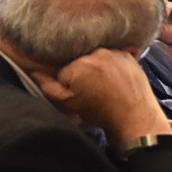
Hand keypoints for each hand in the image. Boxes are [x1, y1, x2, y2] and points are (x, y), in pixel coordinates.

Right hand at [38, 48, 171, 144]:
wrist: (135, 118)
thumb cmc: (101, 113)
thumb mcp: (69, 105)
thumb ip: (50, 87)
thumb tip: (35, 73)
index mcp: (77, 64)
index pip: (63, 72)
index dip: (68, 86)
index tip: (77, 97)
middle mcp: (95, 53)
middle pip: (80, 63)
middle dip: (83, 76)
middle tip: (93, 94)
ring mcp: (114, 52)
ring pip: (97, 59)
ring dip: (99, 70)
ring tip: (106, 89)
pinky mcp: (129, 56)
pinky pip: (115, 57)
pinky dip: (114, 66)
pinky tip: (116, 80)